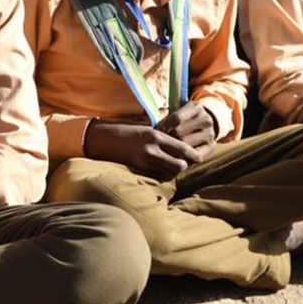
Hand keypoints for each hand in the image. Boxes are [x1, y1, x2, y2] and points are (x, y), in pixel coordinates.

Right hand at [83, 119, 205, 179]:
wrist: (104, 139)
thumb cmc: (127, 131)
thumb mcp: (147, 128)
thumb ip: (164, 135)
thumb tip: (182, 141)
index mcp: (156, 135)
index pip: (182, 148)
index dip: (193, 154)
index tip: (198, 155)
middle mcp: (152, 149)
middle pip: (180, 165)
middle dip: (184, 165)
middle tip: (185, 161)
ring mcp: (145, 161)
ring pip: (170, 172)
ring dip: (174, 170)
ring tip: (173, 164)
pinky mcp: (139, 169)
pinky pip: (159, 174)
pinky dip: (163, 172)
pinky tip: (161, 167)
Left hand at [157, 102, 218, 155]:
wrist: (203, 124)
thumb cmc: (182, 118)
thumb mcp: (177, 111)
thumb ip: (166, 116)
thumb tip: (152, 127)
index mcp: (196, 108)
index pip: (176, 119)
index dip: (163, 126)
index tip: (154, 132)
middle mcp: (206, 120)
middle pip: (180, 133)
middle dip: (167, 139)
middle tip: (157, 144)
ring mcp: (211, 134)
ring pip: (186, 146)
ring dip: (173, 150)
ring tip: (164, 151)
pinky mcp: (212, 146)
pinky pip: (195, 156)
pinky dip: (184, 158)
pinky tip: (175, 157)